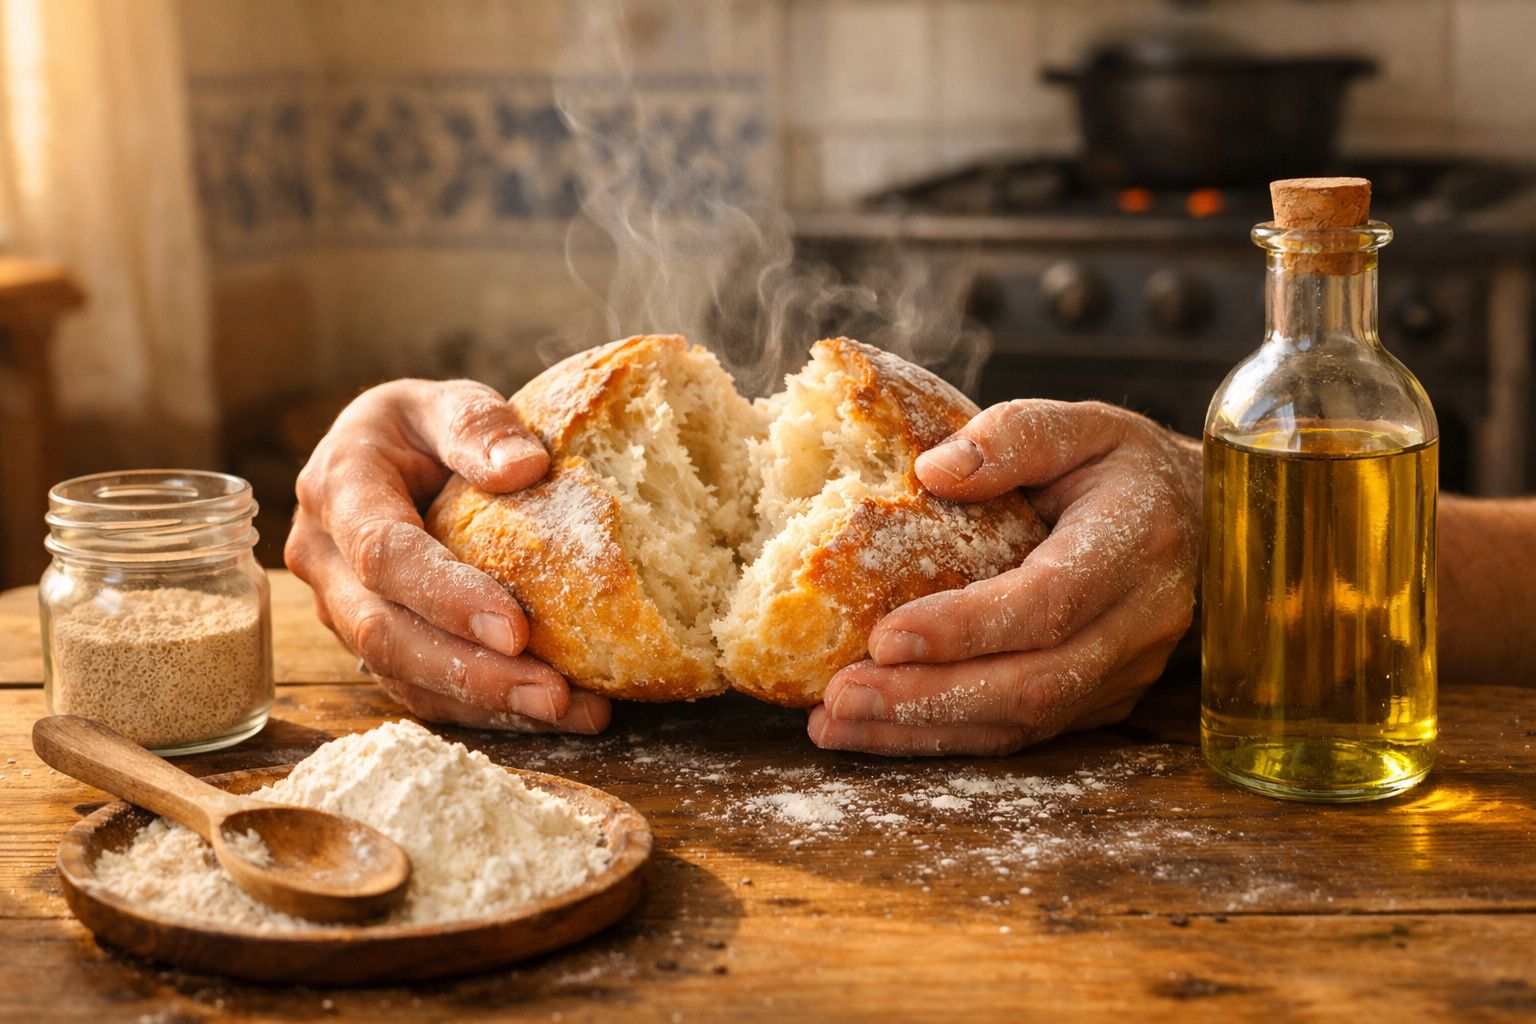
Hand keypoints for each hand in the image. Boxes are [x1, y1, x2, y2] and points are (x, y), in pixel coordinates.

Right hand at [284, 379, 610, 733]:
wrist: (393, 456)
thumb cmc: (424, 428)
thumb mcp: (445, 402)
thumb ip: (478, 425)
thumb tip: (524, 467)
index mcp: (337, 490)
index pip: (384, 554)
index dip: (445, 596)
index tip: (516, 627)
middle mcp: (326, 560)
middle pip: (386, 633)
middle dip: (473, 672)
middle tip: (554, 694)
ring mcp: (343, 611)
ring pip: (403, 675)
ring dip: (488, 702)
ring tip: (573, 711)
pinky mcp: (373, 646)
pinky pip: (423, 691)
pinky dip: (489, 708)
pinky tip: (560, 713)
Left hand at [810, 400, 1200, 755]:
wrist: (1200, 521)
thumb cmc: (1124, 466)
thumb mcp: (1081, 424)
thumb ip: (1015, 435)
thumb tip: (933, 470)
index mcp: (1136, 544)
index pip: (1047, 603)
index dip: (965, 628)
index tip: (883, 635)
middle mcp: (1139, 623)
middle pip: (1031, 684)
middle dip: (928, 698)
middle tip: (840, 696)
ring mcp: (1124, 673)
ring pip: (1022, 722)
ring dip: (923, 730)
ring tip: (837, 723)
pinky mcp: (1101, 702)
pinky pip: (1021, 732)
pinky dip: (945, 737)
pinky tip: (877, 730)